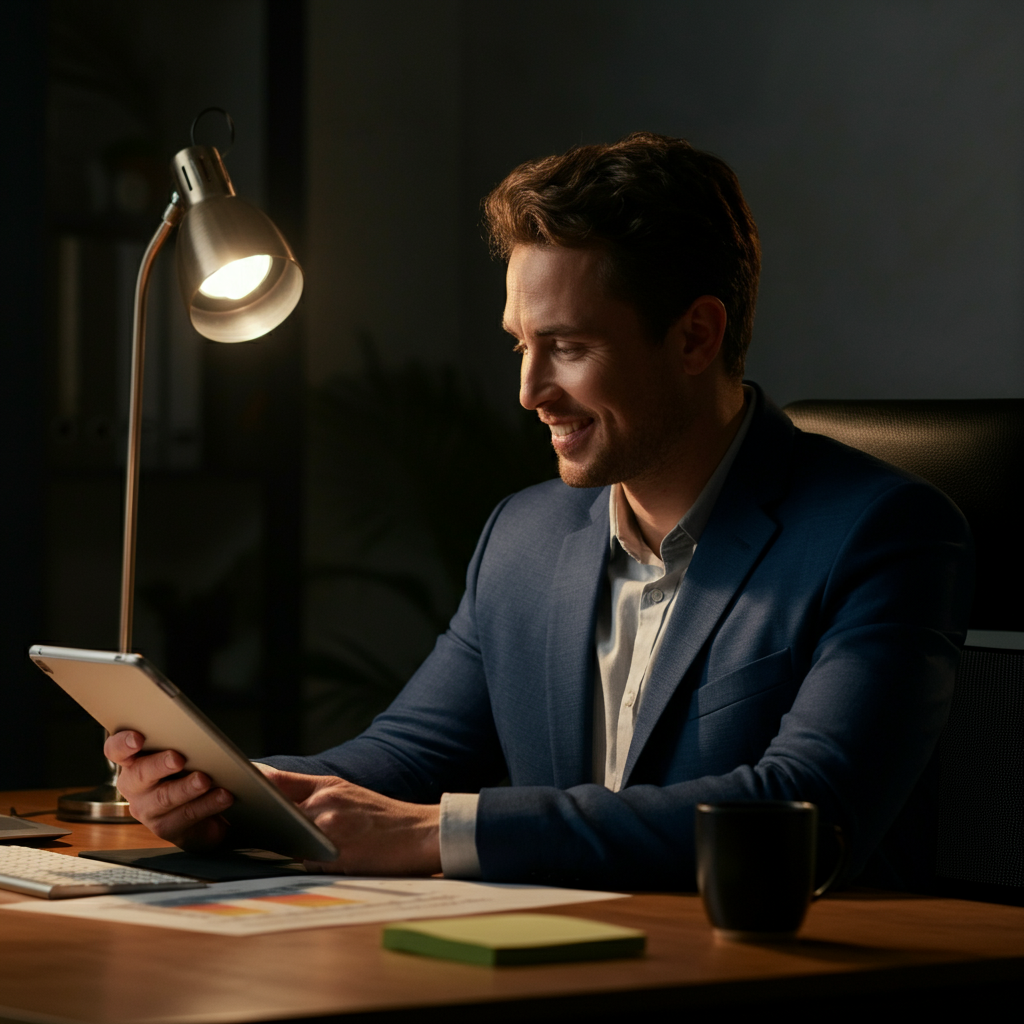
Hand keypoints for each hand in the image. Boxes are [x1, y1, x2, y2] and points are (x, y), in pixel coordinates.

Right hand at [104, 730, 233, 850]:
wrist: (205, 807)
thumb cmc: (190, 769)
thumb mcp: (184, 752)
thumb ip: (182, 742)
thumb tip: (198, 733)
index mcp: (133, 761)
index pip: (116, 750)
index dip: (123, 744)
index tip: (137, 738)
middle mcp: (135, 787)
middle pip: (139, 775)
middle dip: (159, 765)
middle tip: (178, 759)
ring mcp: (148, 810)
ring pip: (163, 798)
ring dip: (186, 788)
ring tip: (205, 780)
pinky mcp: (167, 828)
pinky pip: (186, 817)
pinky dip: (207, 804)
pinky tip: (223, 796)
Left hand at [255, 765, 440, 875]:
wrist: (422, 833)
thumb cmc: (385, 817)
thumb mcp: (351, 794)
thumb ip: (317, 796)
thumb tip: (280, 803)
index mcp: (329, 784)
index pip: (278, 780)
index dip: (251, 784)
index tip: (228, 785)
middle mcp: (325, 802)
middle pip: (276, 812)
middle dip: (262, 820)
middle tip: (240, 823)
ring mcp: (329, 828)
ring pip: (290, 840)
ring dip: (288, 846)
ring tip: (294, 845)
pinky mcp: (336, 855)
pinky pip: (308, 863)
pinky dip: (310, 865)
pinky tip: (328, 863)